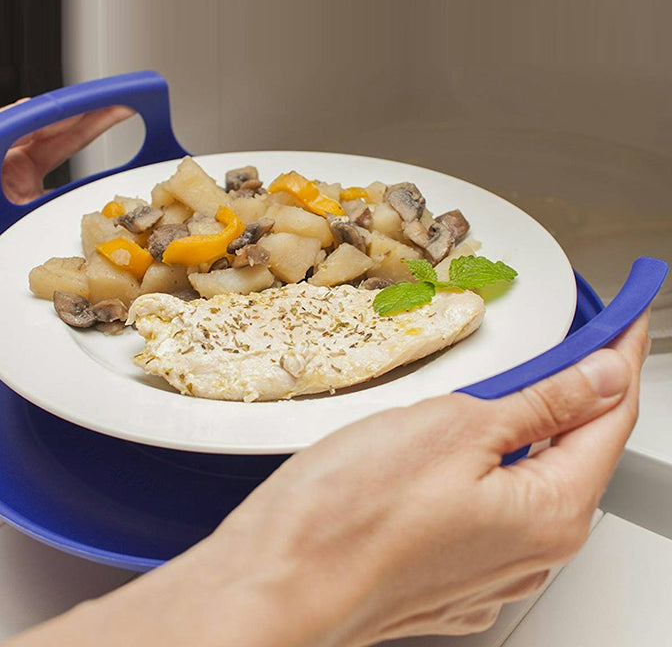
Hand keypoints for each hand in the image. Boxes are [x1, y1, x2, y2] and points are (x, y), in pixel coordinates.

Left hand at [0, 103, 132, 311]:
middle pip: (74, 178)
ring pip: (69, 218)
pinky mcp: (14, 264)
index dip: (92, 120)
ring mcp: (18, 231)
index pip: (60, 137)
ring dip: (97, 206)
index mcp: (4, 161)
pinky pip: (52, 254)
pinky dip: (75, 245)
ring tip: (130, 185)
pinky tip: (98, 233)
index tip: (125, 106)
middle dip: (107, 162)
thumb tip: (57, 108)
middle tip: (143, 141)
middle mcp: (17, 196)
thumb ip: (16, 123)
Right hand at [5, 313, 648, 646]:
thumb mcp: (454, 427)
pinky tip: (462, 445)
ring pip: (530, 478)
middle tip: (568, 343)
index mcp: (548, 512)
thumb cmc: (349, 515)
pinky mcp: (448, 571)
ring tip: (508, 387)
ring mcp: (488, 567)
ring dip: (528, 428)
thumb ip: (540, 403)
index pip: (611, 416)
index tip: (625, 322)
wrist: (279, 582)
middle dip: (576, 393)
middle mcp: (530, 552)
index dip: (619, 357)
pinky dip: (491, 466)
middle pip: (575, 451)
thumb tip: (600, 377)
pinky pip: (491, 506)